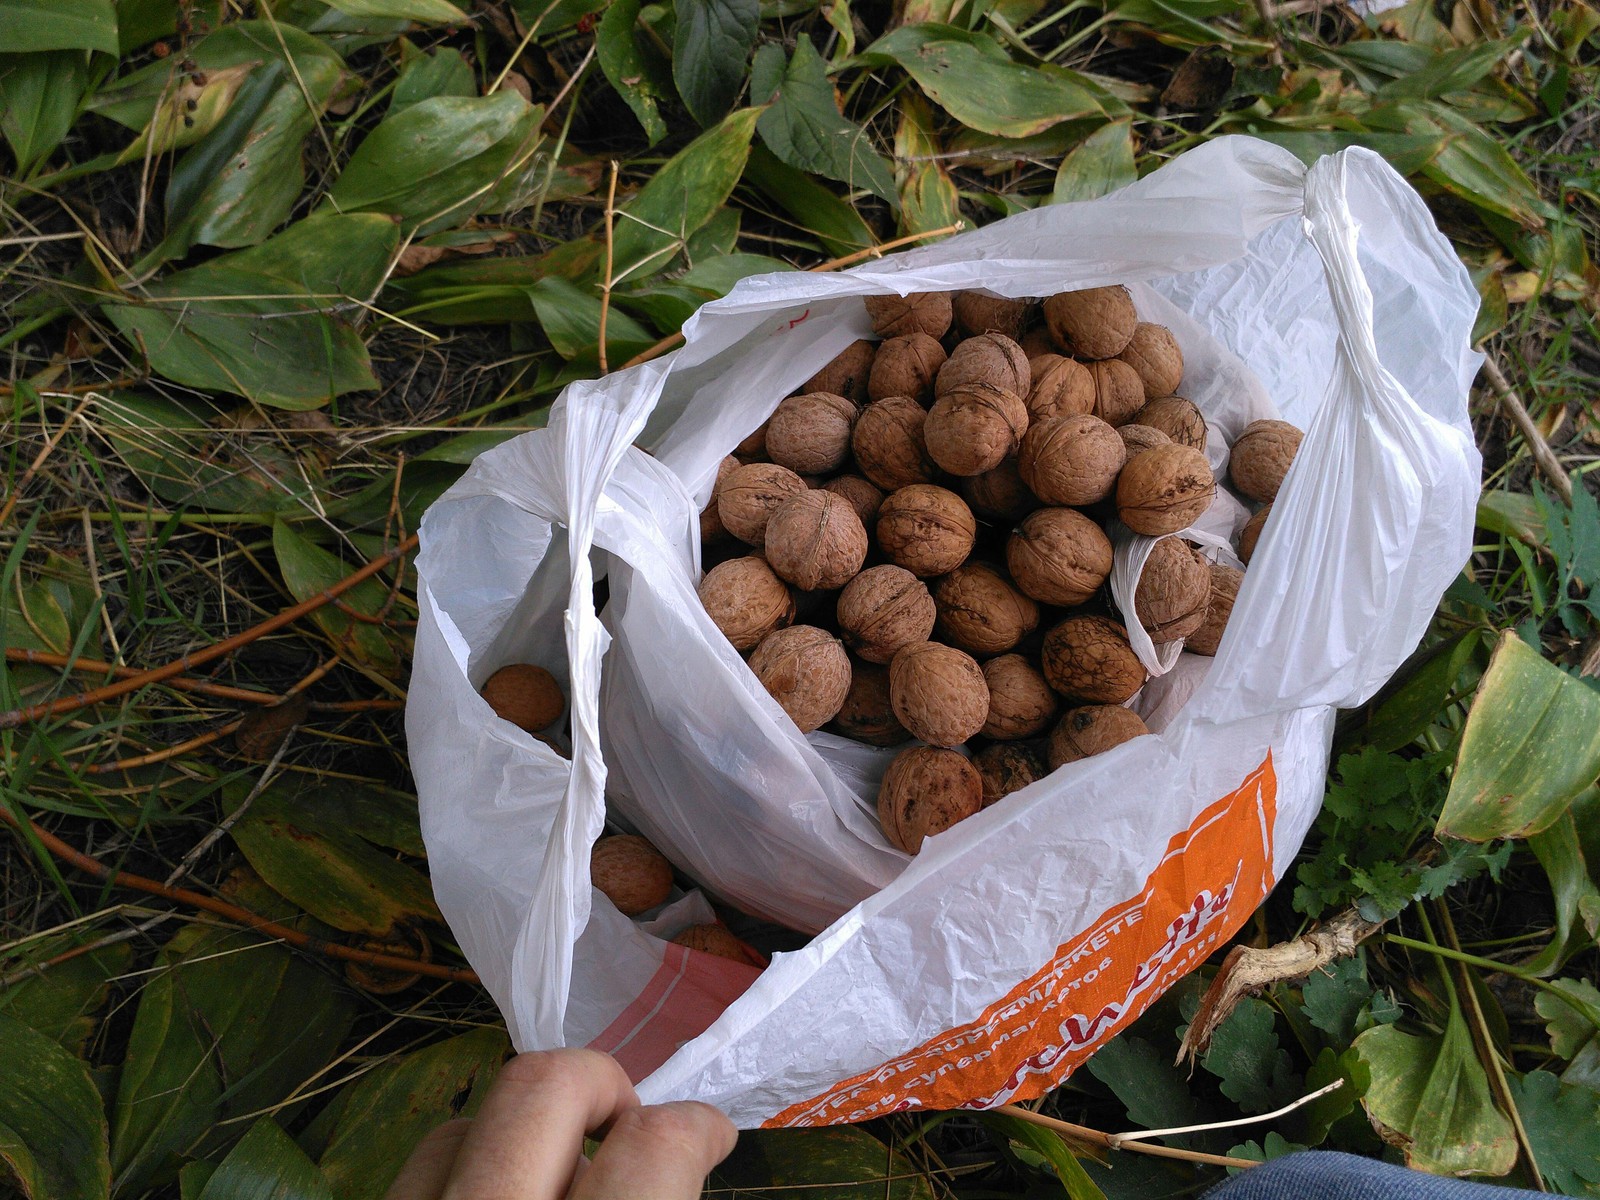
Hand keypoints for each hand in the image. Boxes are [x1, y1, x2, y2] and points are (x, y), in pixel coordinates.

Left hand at [384, 1048, 737, 1199]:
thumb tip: (683, 1163)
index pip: (654, 1144)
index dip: (698, 1128)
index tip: (706, 1136)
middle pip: (547, 1085)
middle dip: (602, 1087)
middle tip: (629, 1132)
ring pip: (467, 1122)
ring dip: (525, 1136)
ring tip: (557, 1182)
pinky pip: (416, 1173)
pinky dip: (462, 1174)